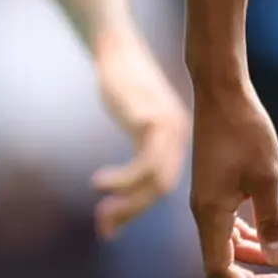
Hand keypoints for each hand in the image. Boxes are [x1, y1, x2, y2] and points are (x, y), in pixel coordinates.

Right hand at [86, 30, 190, 238]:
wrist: (117, 50)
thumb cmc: (120, 87)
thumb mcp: (130, 122)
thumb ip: (131, 151)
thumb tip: (121, 182)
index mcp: (175, 139)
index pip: (162, 184)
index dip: (136, 208)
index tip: (109, 227)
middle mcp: (177, 136)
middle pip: (162, 187)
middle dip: (132, 211)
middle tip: (104, 228)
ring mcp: (166, 128)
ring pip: (156, 180)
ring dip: (128, 202)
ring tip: (102, 215)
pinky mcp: (151, 120)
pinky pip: (143, 162)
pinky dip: (123, 180)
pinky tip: (100, 184)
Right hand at [187, 76, 277, 277]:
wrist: (221, 93)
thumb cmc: (245, 132)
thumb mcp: (267, 179)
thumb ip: (271, 220)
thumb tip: (277, 258)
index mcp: (211, 212)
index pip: (219, 268)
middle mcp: (203, 209)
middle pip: (220, 258)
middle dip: (249, 276)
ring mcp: (205, 197)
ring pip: (223, 240)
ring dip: (248, 254)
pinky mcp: (212, 184)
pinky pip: (224, 221)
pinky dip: (242, 234)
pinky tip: (263, 233)